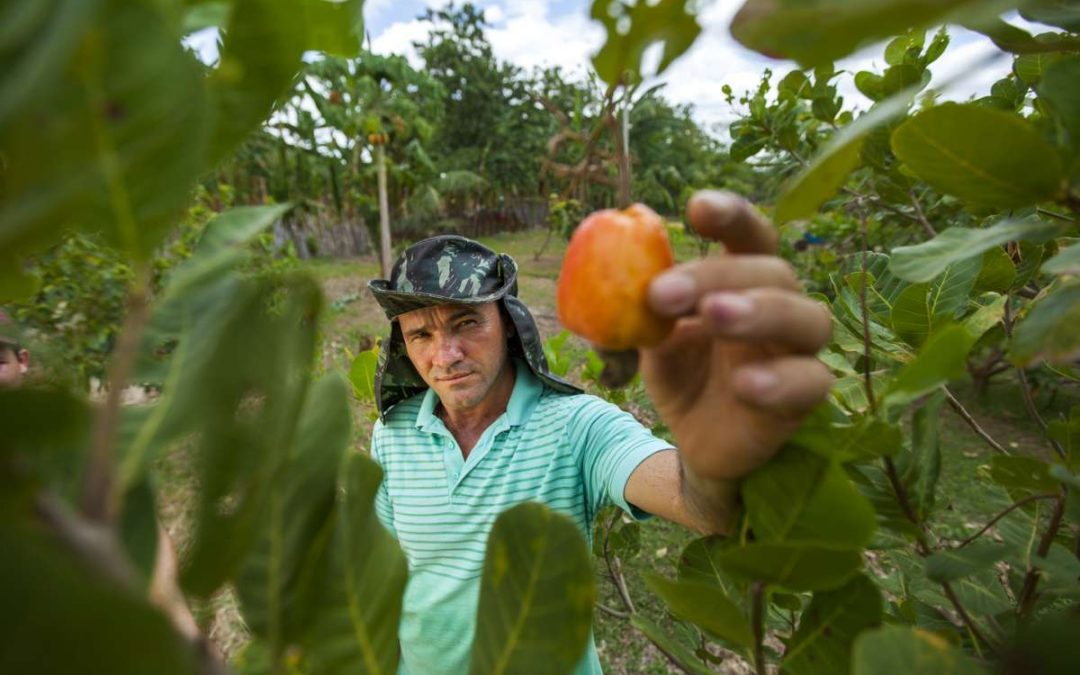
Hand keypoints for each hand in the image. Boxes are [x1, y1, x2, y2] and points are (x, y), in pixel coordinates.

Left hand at [641, 190, 833, 480]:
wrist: (694, 440)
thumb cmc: (683, 373)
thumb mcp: (650, 338)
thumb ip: (640, 306)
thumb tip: (613, 259)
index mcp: (743, 280)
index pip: (750, 234)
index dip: (731, 215)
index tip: (696, 208)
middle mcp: (780, 305)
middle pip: (771, 272)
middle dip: (717, 275)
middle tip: (663, 294)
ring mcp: (798, 351)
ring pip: (808, 318)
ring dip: (761, 311)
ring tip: (715, 315)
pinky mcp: (804, 398)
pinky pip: (811, 381)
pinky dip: (779, 379)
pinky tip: (744, 384)